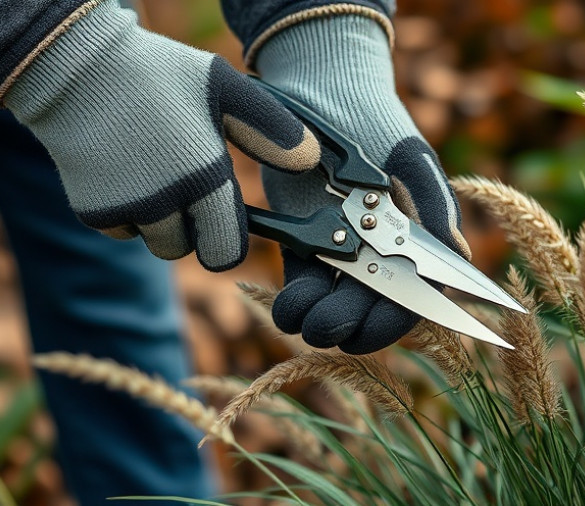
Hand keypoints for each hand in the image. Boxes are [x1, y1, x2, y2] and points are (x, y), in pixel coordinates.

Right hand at [4, 2, 319, 270]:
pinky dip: (125, 214)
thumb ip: (271, 131)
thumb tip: (311, 161)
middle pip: (187, 249)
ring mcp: (125, 211)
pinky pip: (120, 231)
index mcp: (205, 178)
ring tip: (156, 173)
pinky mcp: (91, 211)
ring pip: (155, 241)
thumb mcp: (227, 90)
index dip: (227, 241)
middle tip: (187, 187)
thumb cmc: (161, 75)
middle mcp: (165, 204)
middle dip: (192, 229)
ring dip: (160, 222)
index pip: (225, 251)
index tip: (224, 220)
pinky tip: (125, 174)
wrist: (76, 65)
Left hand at [256, 14, 469, 353]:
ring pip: (338, 309)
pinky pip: (304, 288)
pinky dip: (295, 304)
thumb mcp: (410, 159)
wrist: (323, 90)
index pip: (415, 298)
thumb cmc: (377, 122)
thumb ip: (434, 205)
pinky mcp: (303, 247)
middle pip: (374, 313)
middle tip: (332, 327)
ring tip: (307, 317)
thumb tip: (460, 255)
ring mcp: (342, 254)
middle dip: (354, 329)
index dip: (398, 320)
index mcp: (416, 242)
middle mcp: (382, 255)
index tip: (378, 328)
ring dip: (322, 323)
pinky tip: (290, 302)